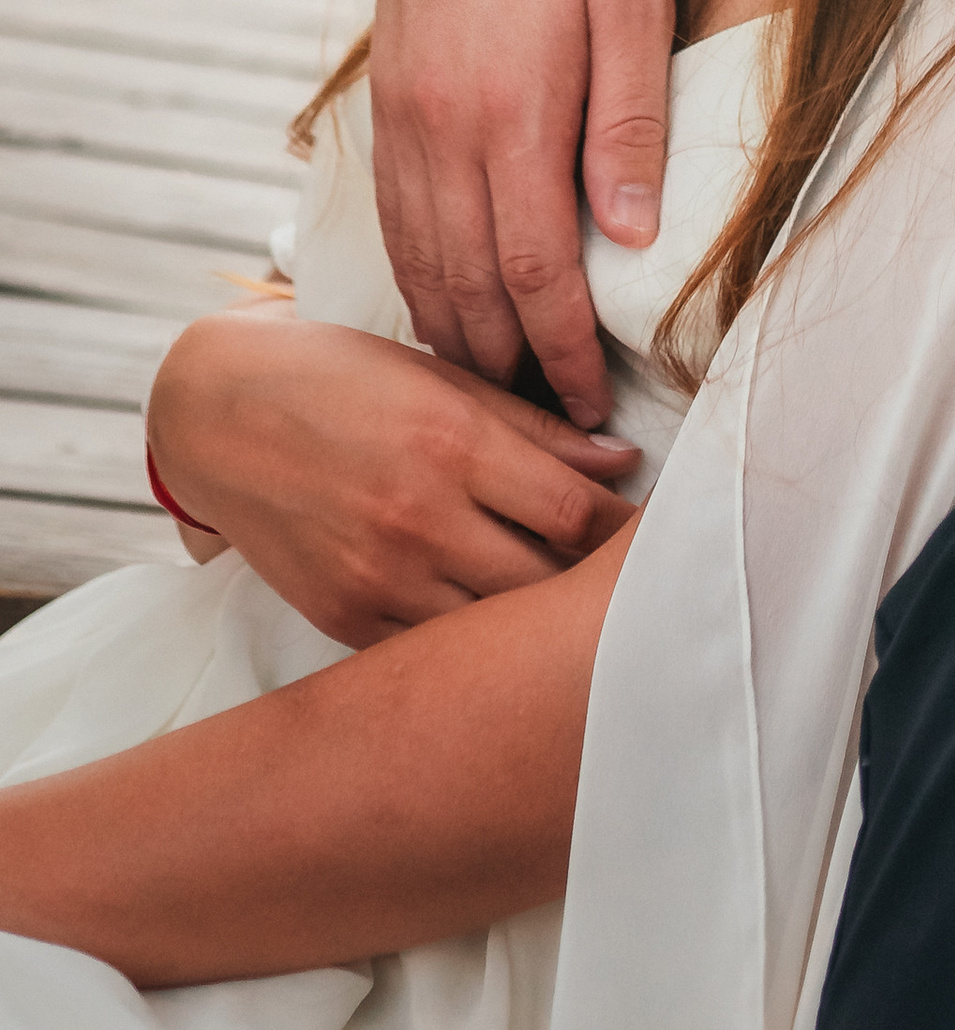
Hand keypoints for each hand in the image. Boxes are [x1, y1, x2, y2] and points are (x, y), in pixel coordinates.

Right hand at [146, 311, 642, 652]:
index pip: (579, 511)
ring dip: (540, 626)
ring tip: (580, 618)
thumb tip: (622, 460)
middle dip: (600, 587)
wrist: (216, 414)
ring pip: (495, 630)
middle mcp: (418, 517)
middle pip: (547, 582)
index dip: (633, 530)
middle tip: (637, 585)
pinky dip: (472, 646)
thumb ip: (534, 425)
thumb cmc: (340, 379)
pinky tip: (499, 633)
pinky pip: (432, 653)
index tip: (664, 533)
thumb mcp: (441, 376)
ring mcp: (376, 576)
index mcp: (454, 443)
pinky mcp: (341, 618)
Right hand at [373, 0, 674, 432]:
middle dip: (508, 369)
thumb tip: (634, 239)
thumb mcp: (636, 5)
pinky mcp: (386, 93)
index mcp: (516, 115)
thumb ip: (628, 128)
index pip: (539, 275)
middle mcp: (446, 128)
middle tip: (544, 430)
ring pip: (420, 259)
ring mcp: (405, 113)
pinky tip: (439, 303)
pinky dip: (415, 275)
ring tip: (494, 391)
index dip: (565, 353)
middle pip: (470, 287)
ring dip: (455, 334)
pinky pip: (394, 213)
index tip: (593, 408)